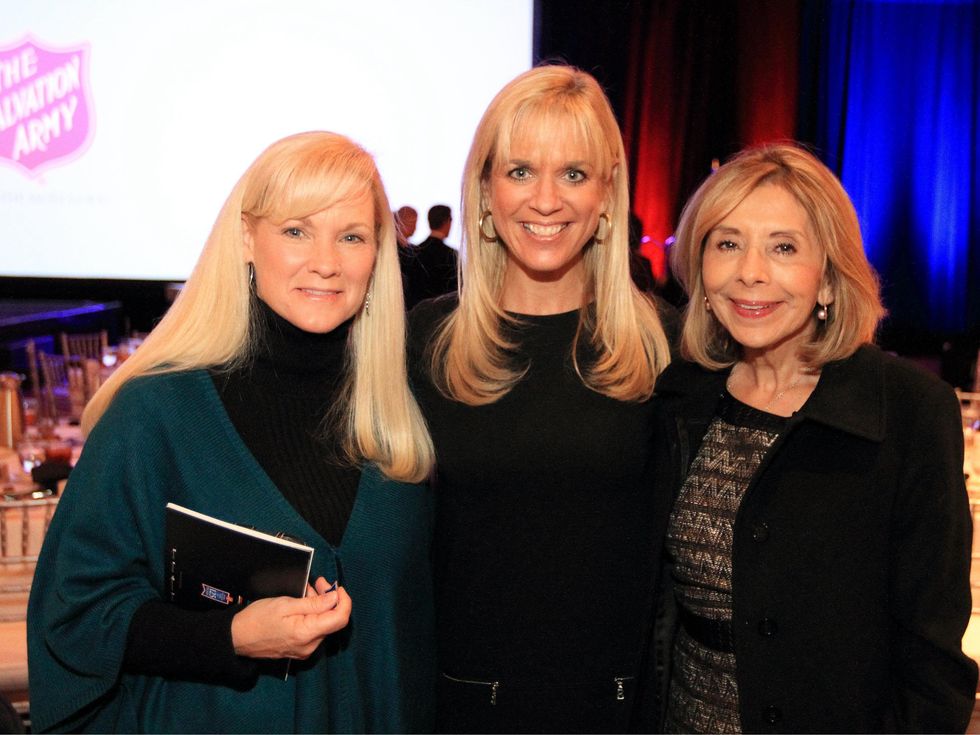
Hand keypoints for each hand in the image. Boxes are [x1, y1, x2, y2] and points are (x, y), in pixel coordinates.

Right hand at [230, 580, 350, 659]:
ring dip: (320, 605)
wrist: (237, 638)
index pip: (340, 619)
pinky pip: (314, 630)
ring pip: (323, 624)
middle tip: (318, 581)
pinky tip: (303, 603)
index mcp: (307, 634)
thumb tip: (335, 597)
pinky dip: (313, 614)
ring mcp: (305, 649)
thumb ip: (313, 603)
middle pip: (332, 620)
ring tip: (307, 590)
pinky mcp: (299, 649)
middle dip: (329, 598)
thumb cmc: (258, 618)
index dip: (344, 601)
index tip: (337, 587)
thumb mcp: (285, 604)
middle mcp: (310, 646)